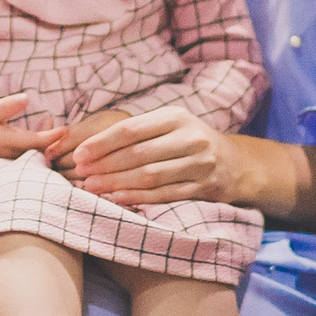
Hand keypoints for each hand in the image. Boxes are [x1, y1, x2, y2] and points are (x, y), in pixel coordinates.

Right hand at [0, 93, 66, 162]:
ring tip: (48, 121)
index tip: (66, 129)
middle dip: (55, 140)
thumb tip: (27, 98)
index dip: (55, 137)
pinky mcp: (10, 166)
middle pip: (43, 153)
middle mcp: (14, 157)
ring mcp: (13, 164)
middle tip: (62, 126)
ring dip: (47, 143)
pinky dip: (38, 147)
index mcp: (9, 143)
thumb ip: (6, 106)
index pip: (39, 143)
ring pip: (37, 157)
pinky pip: (31, 159)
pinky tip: (39, 131)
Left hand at [64, 104, 247, 206]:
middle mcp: (190, 138)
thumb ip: (136, 130)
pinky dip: (137, 197)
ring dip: (116, 183)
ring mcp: (200, 164)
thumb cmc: (188, 141)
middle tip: (80, 174)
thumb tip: (88, 143)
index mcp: (176, 116)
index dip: (102, 143)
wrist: (236, 163)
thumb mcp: (169, 124)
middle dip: (104, 165)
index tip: (79, 154)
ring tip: (91, 187)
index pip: (131, 129)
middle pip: (138, 154)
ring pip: (149, 176)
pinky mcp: (205, 188)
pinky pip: (164, 195)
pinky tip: (116, 199)